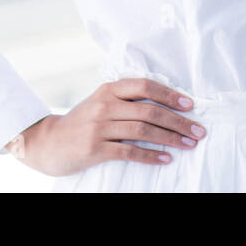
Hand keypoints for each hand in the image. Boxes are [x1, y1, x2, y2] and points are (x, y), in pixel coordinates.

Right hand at [7, 79, 205, 176]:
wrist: (46, 141)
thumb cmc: (80, 122)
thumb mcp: (100, 103)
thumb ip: (125, 100)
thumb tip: (164, 105)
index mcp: (108, 90)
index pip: (145, 86)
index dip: (170, 94)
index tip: (190, 105)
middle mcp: (105, 105)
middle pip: (149, 111)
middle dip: (178, 121)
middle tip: (198, 130)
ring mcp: (99, 127)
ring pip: (142, 131)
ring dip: (170, 138)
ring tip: (189, 144)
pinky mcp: (94, 149)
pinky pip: (129, 152)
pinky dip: (150, 156)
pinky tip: (166, 159)